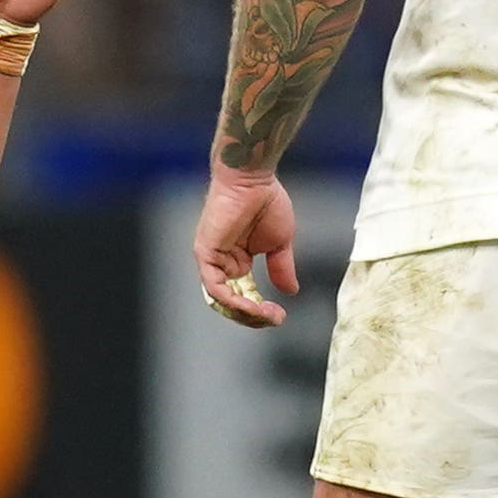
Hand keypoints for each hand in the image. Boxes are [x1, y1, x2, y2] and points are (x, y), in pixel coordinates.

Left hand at [193, 168, 297, 328]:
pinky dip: (232, 301)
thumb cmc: (265, 201)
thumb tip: (291, 291)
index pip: (244, 296)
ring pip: (222, 300)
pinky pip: (214, 287)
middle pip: (232, 303)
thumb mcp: (280, 243)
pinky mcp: (206, 254)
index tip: (280, 315)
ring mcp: (212, 259)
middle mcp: (222, 263)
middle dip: (253, 317)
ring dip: (244, 313)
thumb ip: (281, 267)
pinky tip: (251, 306)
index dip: (260, 311)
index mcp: (237, 261)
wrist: (254, 179)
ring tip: (266, 315)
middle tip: (274, 319)